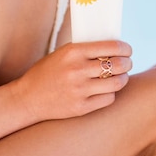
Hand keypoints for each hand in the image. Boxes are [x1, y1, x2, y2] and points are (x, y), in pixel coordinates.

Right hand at [13, 40, 131, 122]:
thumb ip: (86, 50)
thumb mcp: (64, 53)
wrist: (28, 97)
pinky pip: (108, 99)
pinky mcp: (80, 107)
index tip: (128, 50)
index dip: (125, 48)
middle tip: (128, 62)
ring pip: (116, 83)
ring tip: (121, 76)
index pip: (111, 47)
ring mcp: (79, 90)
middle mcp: (78, 70)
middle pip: (117, 65)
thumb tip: (114, 48)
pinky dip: (111, 93)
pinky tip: (108, 89)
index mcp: (74, 51)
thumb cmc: (48, 71)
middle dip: (127, 63)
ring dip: (123, 78)